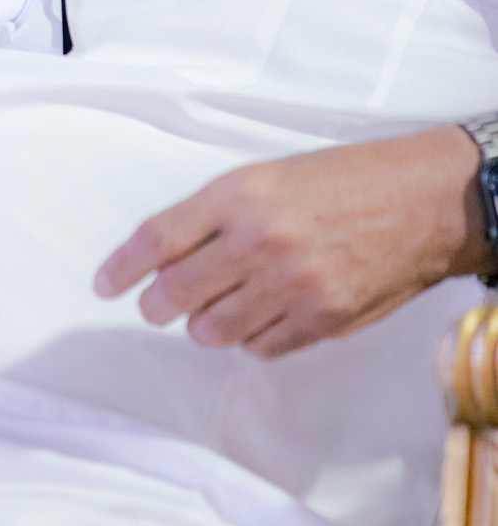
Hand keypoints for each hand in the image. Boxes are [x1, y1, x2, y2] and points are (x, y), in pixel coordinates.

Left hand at [93, 126, 489, 358]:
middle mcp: (260, 240)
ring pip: (214, 330)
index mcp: (240, 195)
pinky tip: (263, 314)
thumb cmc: (340, 183)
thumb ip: (212, 218)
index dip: (122, 267)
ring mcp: (293, 284)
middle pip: (176, 293)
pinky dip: (251, 337)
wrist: (420, 202)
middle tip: (158, 305)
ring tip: (219, 306)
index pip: (158, 238)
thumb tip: (161, 263)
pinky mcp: (322, 319)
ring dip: (205, 324)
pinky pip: (261, 347)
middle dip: (158, 305)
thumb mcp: (265, 178)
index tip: (103, 284)